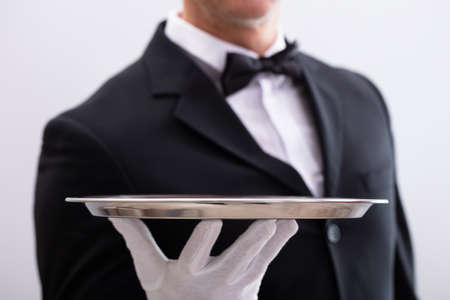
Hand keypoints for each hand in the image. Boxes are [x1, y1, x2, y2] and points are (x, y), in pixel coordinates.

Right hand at [110, 218, 297, 299]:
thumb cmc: (169, 296)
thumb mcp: (152, 274)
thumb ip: (138, 241)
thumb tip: (115, 213)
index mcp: (187, 277)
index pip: (194, 258)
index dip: (202, 241)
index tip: (212, 220)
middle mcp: (215, 283)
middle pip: (236, 261)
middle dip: (251, 243)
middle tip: (267, 224)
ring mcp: (236, 287)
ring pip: (257, 261)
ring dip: (272, 242)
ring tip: (286, 221)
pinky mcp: (250, 287)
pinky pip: (265, 263)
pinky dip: (278, 244)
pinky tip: (289, 225)